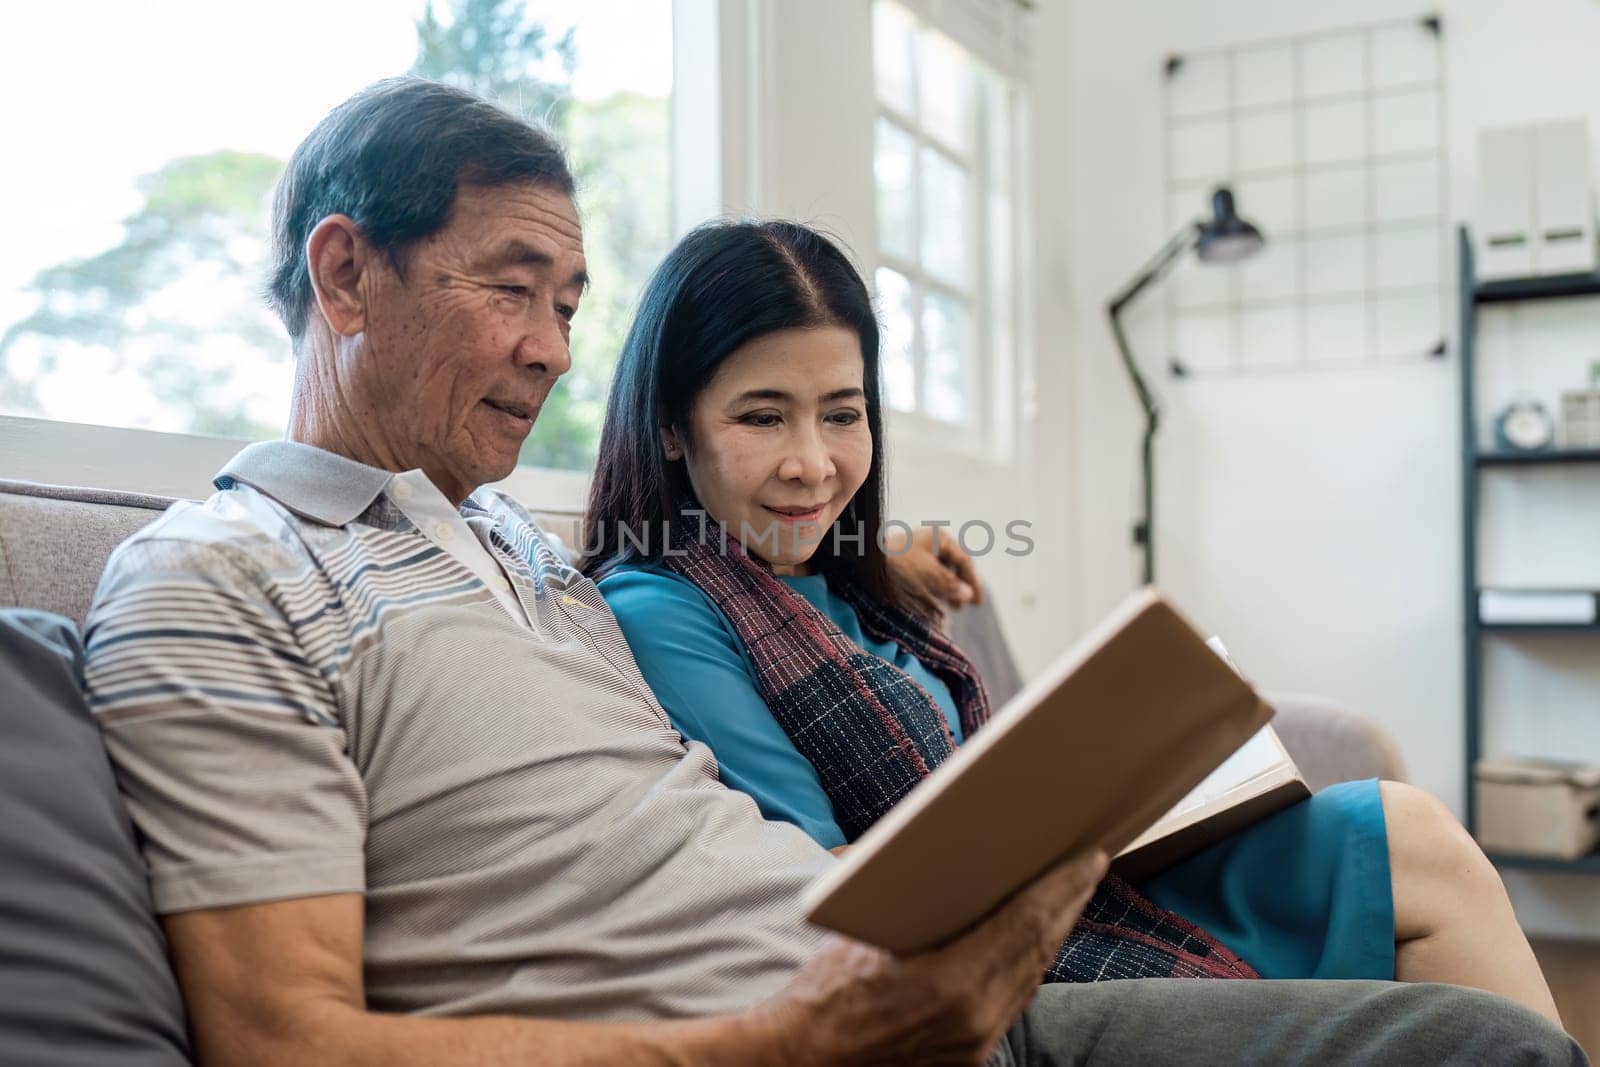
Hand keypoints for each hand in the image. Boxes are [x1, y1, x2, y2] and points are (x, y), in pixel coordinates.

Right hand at [758, 850, 1107, 1065]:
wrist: (801, 1062)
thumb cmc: (822, 995)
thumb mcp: (866, 935)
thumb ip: (916, 904)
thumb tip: (947, 859)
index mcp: (952, 982)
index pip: (1026, 922)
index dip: (1062, 886)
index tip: (1088, 857)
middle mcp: (975, 1017)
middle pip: (1038, 949)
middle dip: (1068, 904)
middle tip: (1088, 865)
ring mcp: (976, 1042)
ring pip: (1031, 978)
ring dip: (1053, 934)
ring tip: (1069, 897)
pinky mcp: (970, 1057)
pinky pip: (1012, 1002)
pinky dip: (1027, 965)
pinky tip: (1032, 943)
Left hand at [884, 524, 983, 611]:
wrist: (863, 560)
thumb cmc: (898, 565)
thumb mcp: (929, 577)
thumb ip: (951, 586)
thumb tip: (969, 594)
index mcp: (939, 538)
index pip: (964, 561)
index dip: (973, 583)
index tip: (978, 604)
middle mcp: (930, 539)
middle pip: (953, 564)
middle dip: (959, 586)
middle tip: (962, 607)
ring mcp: (916, 547)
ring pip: (939, 570)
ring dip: (946, 589)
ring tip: (949, 608)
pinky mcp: (904, 558)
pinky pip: (926, 573)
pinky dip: (933, 587)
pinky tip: (932, 600)